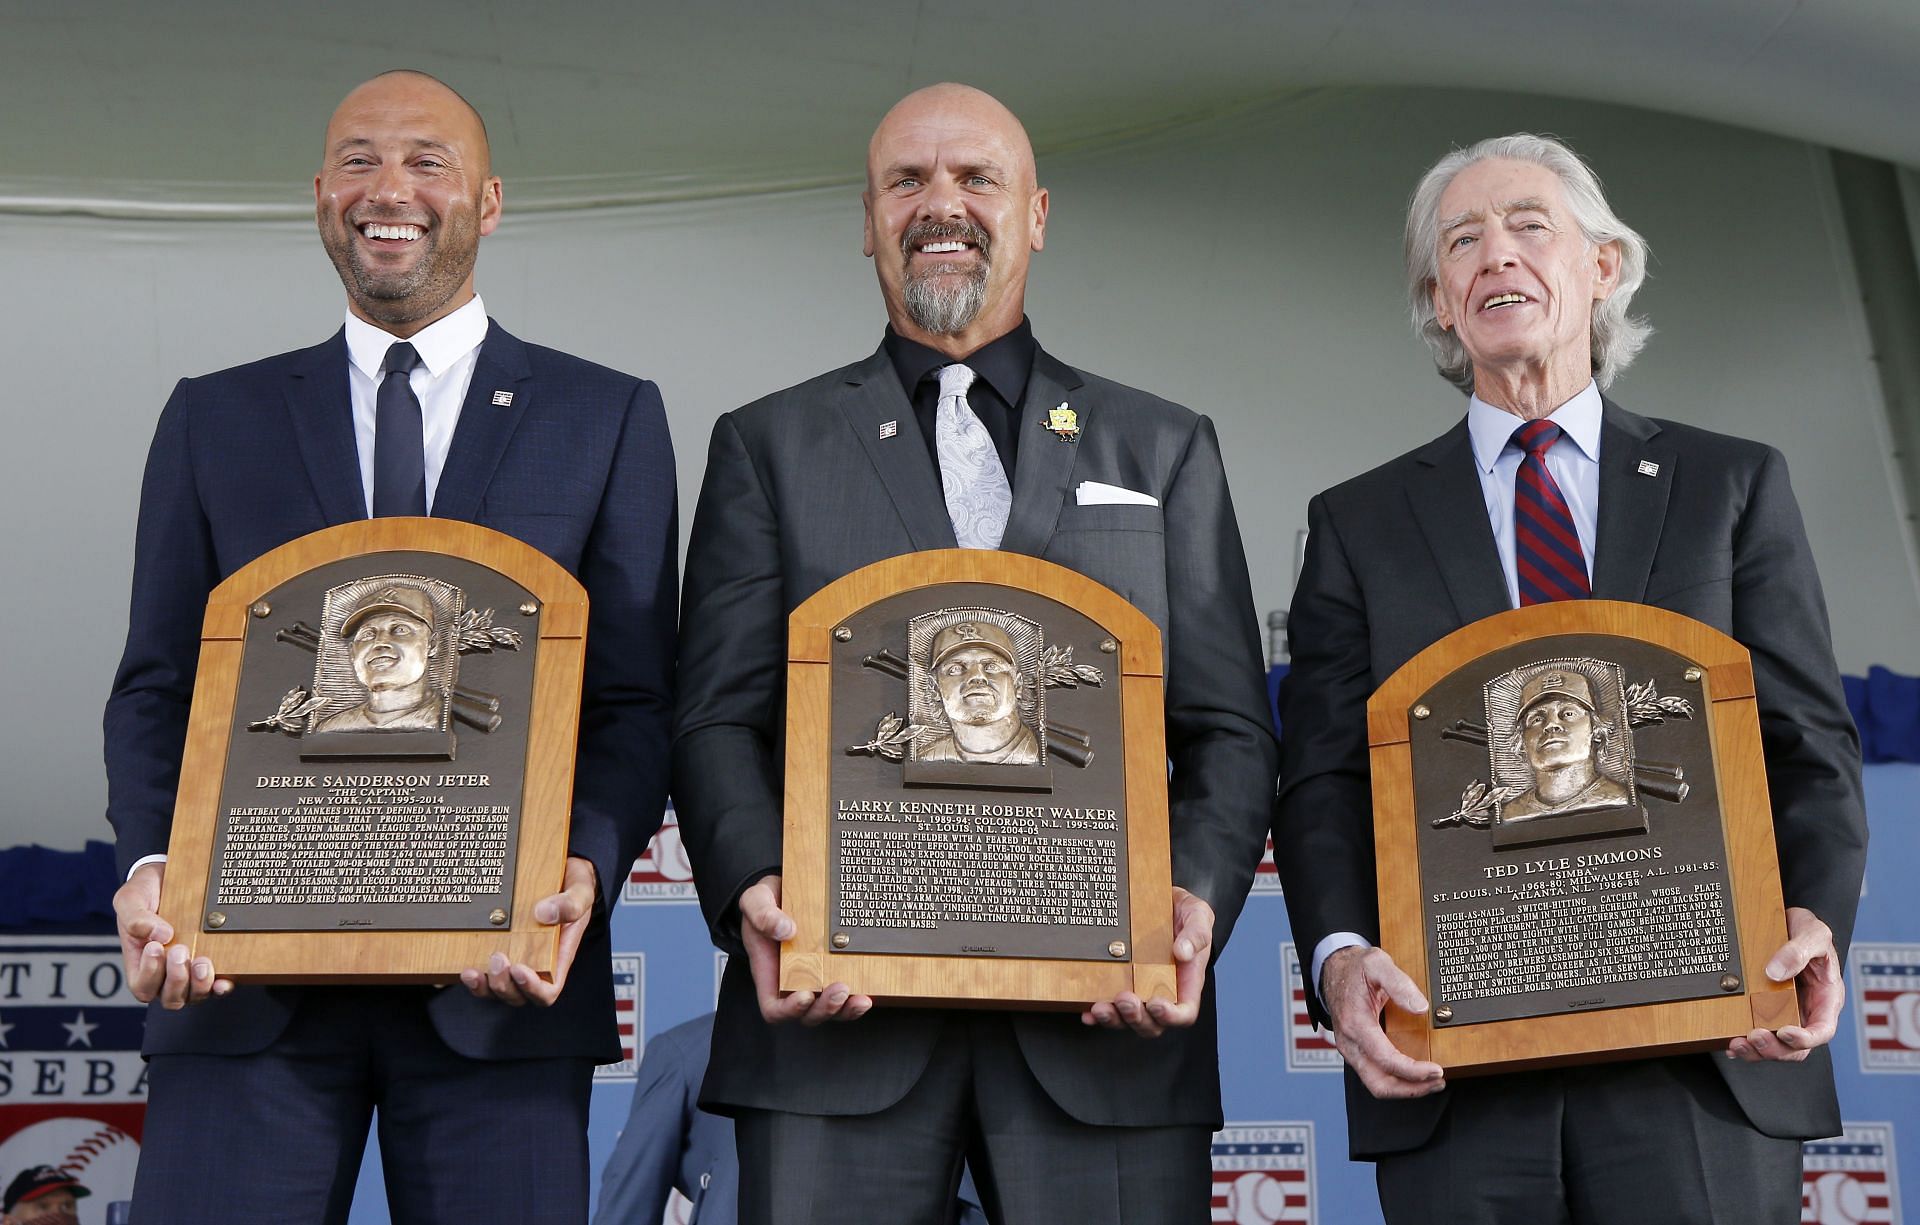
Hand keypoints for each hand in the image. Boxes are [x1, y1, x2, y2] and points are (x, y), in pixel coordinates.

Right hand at [113, 862, 227, 1007]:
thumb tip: (162, 936)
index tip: (154, 947)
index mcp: (141, 964)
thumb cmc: (146, 892)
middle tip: (180, 951)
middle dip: (175, 978)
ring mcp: (190, 972)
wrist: (170, 877)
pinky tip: (224, 981)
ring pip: (194, 996)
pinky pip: (217, 987)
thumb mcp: (131, 899)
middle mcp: (166, 974)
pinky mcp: (212, 965)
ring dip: (198, 984)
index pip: (143, 986)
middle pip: (170, 998)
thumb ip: (136, 918)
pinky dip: (221, 987)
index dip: (149, 973)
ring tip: (202, 961)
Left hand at [460, 856, 596, 1006]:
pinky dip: (471, 977)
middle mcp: (535, 963)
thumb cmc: (575, 888)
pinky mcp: (496, 946)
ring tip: (473, 971)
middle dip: (503, 985)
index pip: (548, 990)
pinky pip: (483, 973)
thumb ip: (570, 905)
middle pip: (517, 995)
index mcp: (558, 957)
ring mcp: (514, 957)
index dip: (532, 989)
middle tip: (497, 957)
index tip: (519, 969)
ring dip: (483, 987)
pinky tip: (463, 966)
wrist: (563, 873)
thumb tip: (542, 913)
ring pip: (496, 990)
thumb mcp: (581, 893)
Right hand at [739, 874, 870, 1025]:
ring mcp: (815, 977)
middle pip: (807, 1014)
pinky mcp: (834, 968)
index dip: (789, 1010)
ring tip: (861, 998)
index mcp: (769, 972)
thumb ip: (763, 915)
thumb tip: (786, 930)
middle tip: (840, 990)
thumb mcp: (756, 900)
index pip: (774, 1008)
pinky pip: (846, 993)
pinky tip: (869, 990)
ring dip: (846, 1010)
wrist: (783, 891)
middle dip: (825, 1009)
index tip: (805, 996)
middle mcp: (793, 981)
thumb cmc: (765, 902)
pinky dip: (857, 997)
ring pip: (829, 1009)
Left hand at [1081, 887, 1212, 1036]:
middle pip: (1152, 1023)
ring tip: (1101, 1007)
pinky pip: (1108, 1006)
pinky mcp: (1119, 982)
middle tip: (1124, 999)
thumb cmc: (1186, 914)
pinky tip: (1087, 1011)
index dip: (1171, 1016)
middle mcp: (1161, 991)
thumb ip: (1196, 934)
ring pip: (1127, 1019)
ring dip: (1113, 1019)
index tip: (1157, 1004)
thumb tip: (1183, 952)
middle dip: (1136, 1018)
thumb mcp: (1198, 916)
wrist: (1162, 900)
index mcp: (1186, 982)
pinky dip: (1096, 1014)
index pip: (1184, 1013)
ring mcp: (1139, 989)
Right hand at [1321, 945, 1444, 1097]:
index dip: (1413, 1070)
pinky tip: (1414, 1074)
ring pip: (1377, 1084)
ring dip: (1406, 1088)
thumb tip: (1420, 1007)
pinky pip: (1375, 1075)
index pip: (1385, 1059)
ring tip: (1431, 1082)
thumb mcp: (1377, 963)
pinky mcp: (1356, 1051)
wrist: (1333, 969)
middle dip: (1412, 1088)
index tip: (1436, 1069)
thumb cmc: (1355, 968)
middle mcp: (1349, 1042)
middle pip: (1379, 1083)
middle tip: (1438, 1081)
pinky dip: (1397, 1080)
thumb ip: (1399, 983)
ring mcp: (1351, 1049)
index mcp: (1355, 1023)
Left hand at [1729, 906, 1842, 1061]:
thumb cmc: (1806, 930)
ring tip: (1736, 1044)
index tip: (1785, 1032)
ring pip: (1773, 1045)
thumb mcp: (1813, 933)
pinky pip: (1754, 1032)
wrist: (1785, 923)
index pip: (1822, 1030)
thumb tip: (1775, 973)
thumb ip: (1798, 951)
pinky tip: (1729, 1042)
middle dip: (1775, 1048)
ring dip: (1756, 1050)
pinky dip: (1742, 1042)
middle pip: (1795, 1047)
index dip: (1805, 1038)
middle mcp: (1805, 1012)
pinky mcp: (1761, 1010)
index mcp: (1826, 999)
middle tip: (1754, 1036)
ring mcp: (1783, 1013)